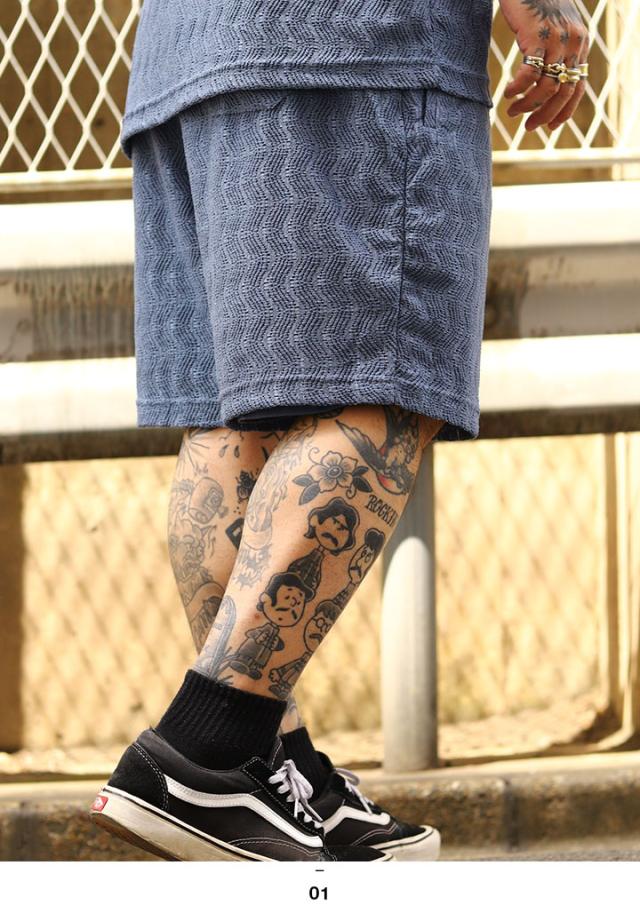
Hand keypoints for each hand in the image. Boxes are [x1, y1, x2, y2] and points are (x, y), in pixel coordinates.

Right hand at [499, 0, 588, 130]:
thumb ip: (558, 51)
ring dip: (528, 105)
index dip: (564, 111)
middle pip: (562, 92)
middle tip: (528, 127)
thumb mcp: (556, 28)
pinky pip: (529, 74)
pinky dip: (517, 89)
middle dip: (545, 115)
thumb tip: (549, 79)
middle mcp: (574, 44)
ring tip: (512, 111)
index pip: (577, 88)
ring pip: (546, 87)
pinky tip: (507, 94)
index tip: (550, 127)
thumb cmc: (538, 3)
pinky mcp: (538, 37)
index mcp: (580, 44)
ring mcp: (557, 41)